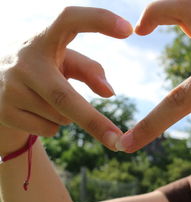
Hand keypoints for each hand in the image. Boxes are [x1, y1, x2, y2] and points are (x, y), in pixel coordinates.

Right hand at [0, 6, 132, 151]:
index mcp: (43, 39)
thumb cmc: (42, 67)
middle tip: (119, 142)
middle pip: (64, 96)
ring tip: (48, 98)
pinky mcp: (3, 110)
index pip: (69, 19)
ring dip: (69, 115)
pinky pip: (48, 129)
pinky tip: (37, 110)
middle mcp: (23, 60)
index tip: (128, 29)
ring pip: (61, 116)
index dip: (98, 19)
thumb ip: (89, 70)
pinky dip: (54, 125)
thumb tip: (110, 93)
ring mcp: (9, 87)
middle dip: (94, 122)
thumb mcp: (62, 61)